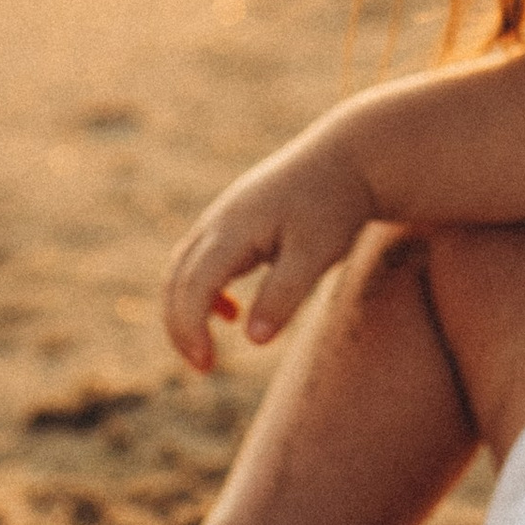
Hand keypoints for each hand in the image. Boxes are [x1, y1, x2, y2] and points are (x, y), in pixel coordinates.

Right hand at [163, 125, 377, 369]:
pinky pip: (202, 259)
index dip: (189, 329)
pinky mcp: (234, 220)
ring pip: (183, 268)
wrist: (348, 156)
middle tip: (203, 367)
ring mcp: (223, 218)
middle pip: (176, 279)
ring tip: (207, 350)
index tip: (206, 366)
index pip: (192, 286)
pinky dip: (204, 292)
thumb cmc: (335, 206)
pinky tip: (232, 314)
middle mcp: (218, 221)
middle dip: (179, 326)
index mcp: (234, 228)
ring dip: (186, 310)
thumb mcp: (317, 253)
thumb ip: (285, 294)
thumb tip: (253, 340)